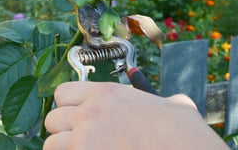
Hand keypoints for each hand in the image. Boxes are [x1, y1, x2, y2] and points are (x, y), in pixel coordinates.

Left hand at [44, 81, 227, 149]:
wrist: (186, 149)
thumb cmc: (182, 132)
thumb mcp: (172, 105)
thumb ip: (161, 102)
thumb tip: (173, 104)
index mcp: (106, 94)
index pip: (63, 92)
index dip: (68, 106)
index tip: (77, 116)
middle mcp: (90, 114)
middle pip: (51, 119)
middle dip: (63, 131)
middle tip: (80, 140)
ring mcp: (85, 142)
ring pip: (51, 145)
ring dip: (64, 149)